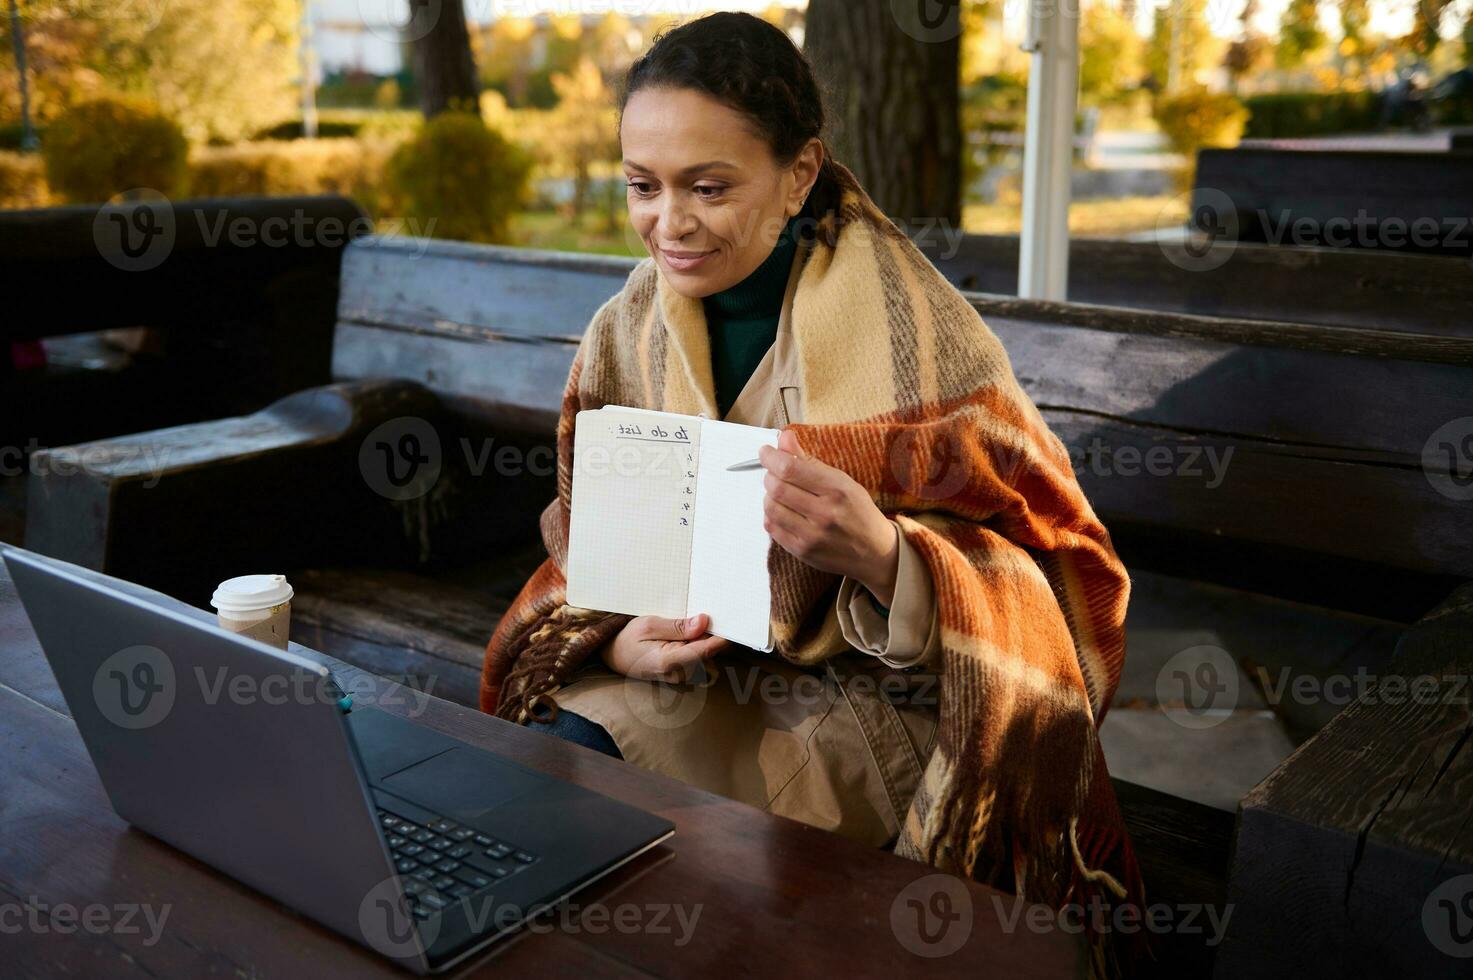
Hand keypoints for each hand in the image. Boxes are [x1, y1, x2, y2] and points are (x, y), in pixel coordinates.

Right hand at [601, 613, 727, 682]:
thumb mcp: (649, 625)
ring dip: (706, 637)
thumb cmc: (627, 639)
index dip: (722, 635)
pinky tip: (691, 631)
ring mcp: (681, 676)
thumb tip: (704, 622)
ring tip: (697, 619)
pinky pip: (699, 656)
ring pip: (706, 653)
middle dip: (714, 632)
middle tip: (715, 611)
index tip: (734, 621)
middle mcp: (678, 674)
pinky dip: (699, 642)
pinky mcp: (683, 673)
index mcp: (669, 662)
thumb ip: (678, 626)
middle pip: (709, 651)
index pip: (706, 650)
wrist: (613, 656)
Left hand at [760, 429, 899, 604]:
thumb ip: (809, 459)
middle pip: (777, 487)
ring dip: (769, 495)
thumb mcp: (842, 481)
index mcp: (837, 490)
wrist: (875, 552)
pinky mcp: (802, 551)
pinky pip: (772, 528)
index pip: (791, 468)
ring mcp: (812, 535)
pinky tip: (782, 511)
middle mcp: (824, 513)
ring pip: (771, 507)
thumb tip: (783, 437)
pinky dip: (771, 514)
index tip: (767, 452)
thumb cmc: (859, 512)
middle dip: (770, 475)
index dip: (772, 457)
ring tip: (780, 492)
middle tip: (775, 473)